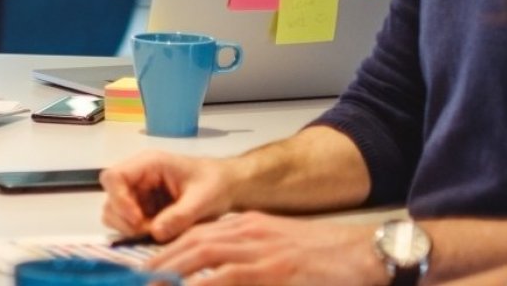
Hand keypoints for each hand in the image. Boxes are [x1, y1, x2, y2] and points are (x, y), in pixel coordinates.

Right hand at [100, 150, 239, 241]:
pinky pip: (129, 224)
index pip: (114, 177)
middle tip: (150, 233)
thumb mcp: (203, 199)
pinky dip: (139, 234)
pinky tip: (160, 234)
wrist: (227, 187)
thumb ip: (180, 215)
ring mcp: (138, 194)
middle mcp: (137, 178)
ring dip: (130, 229)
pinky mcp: (142, 209)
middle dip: (125, 221)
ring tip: (157, 234)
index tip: (138, 221)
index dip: (119, 200)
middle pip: (111, 199)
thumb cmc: (216, 184)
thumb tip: (155, 233)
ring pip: (115, 214)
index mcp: (148, 164)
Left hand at [147, 212, 387, 285]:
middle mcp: (249, 234)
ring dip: (176, 275)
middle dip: (161, 264)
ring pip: (206, 261)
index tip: (145, 268)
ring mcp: (262, 253)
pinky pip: (232, 279)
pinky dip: (208, 284)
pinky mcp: (276, 271)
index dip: (168, 252)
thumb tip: (216, 275)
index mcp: (247, 227)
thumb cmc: (325, 257)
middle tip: (138, 280)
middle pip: (192, 245)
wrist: (368, 252)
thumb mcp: (277, 249)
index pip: (196, 235)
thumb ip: (247, 258)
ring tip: (152, 284)